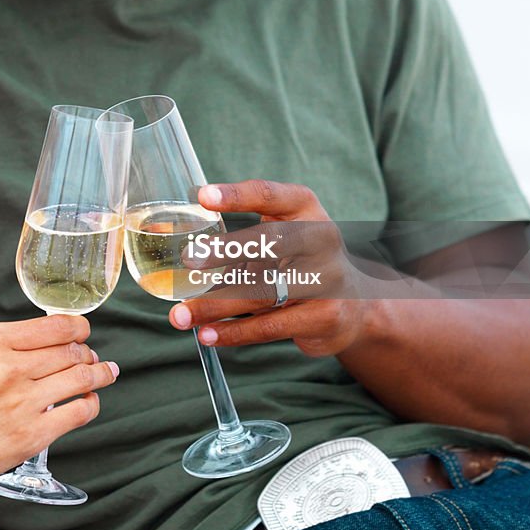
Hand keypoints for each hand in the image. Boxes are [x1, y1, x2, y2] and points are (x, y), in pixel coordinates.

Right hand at [0, 314, 118, 498]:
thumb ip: (9, 344)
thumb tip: (51, 340)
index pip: (56, 325)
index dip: (79, 329)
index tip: (84, 333)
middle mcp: (10, 367)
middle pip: (72, 351)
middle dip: (88, 353)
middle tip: (93, 357)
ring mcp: (22, 402)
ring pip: (80, 378)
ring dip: (99, 374)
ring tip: (106, 372)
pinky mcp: (30, 436)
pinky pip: (78, 412)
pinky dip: (90, 404)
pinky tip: (89, 402)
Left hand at [169, 179, 368, 357]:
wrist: (354, 305)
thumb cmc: (298, 260)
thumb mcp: (281, 234)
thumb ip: (242, 233)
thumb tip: (176, 240)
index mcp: (305, 208)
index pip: (270, 195)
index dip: (237, 195)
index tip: (202, 196)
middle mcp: (320, 239)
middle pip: (269, 242)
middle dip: (226, 251)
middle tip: (189, 261)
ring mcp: (326, 279)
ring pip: (262, 291)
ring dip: (216, 305)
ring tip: (180, 316)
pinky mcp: (324, 317)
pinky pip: (271, 325)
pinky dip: (235, 331)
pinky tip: (208, 334)